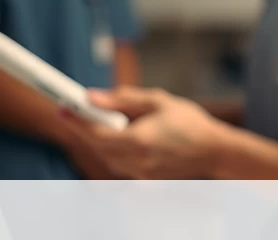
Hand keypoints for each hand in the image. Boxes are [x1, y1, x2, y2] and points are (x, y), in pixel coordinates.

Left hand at [64, 87, 227, 178]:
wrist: (214, 151)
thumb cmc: (190, 122)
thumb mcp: (158, 101)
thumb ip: (123, 99)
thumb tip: (92, 96)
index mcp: (139, 140)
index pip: (96, 132)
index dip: (77, 119)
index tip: (63, 107)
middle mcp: (135, 161)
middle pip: (97, 146)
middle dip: (84, 128)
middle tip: (74, 110)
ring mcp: (138, 174)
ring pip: (106, 156)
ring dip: (100, 139)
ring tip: (108, 120)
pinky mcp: (142, 181)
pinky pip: (118, 164)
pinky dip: (114, 150)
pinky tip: (123, 136)